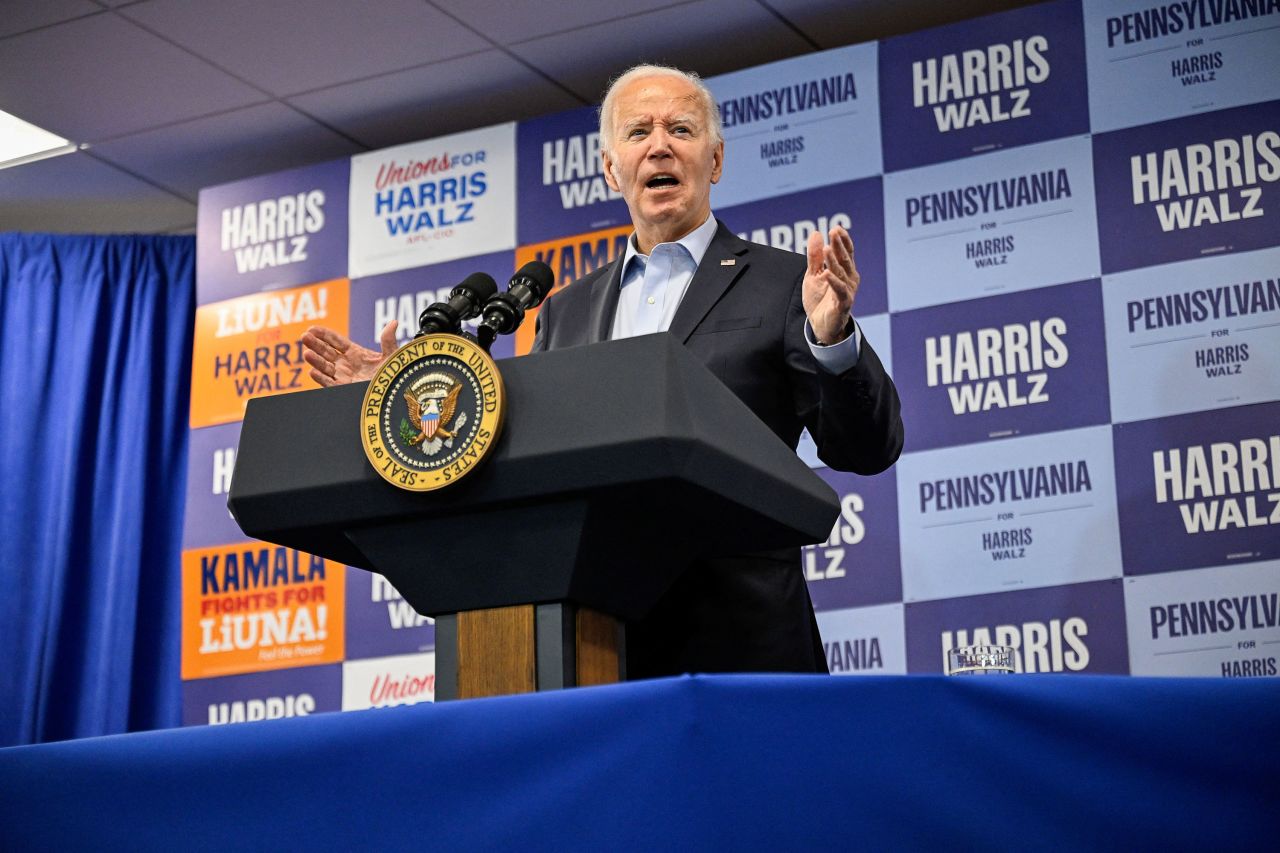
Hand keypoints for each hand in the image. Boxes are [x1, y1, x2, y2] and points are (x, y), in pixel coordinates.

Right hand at [301, 321, 398, 386]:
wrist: (396, 392)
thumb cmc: (394, 374)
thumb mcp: (392, 355)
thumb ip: (388, 340)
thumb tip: (394, 322)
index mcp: (356, 353)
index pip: (335, 341)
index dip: (323, 335)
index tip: (311, 329)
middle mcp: (347, 364)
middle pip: (326, 352)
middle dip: (315, 344)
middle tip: (304, 337)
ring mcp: (344, 377)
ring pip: (325, 367)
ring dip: (315, 361)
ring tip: (307, 354)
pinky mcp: (345, 389)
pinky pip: (330, 384)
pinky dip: (321, 378)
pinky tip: (313, 371)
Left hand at [802, 226, 858, 344]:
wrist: (820, 326)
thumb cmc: (820, 300)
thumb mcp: (813, 275)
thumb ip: (815, 256)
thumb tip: (816, 233)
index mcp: (844, 271)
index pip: (845, 252)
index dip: (842, 240)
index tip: (835, 228)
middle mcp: (849, 279)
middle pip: (845, 259)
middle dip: (839, 245)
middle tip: (834, 232)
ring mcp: (847, 291)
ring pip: (841, 273)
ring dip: (834, 260)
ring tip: (826, 248)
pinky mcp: (843, 304)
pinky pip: (839, 291)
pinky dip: (833, 282)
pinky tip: (826, 273)